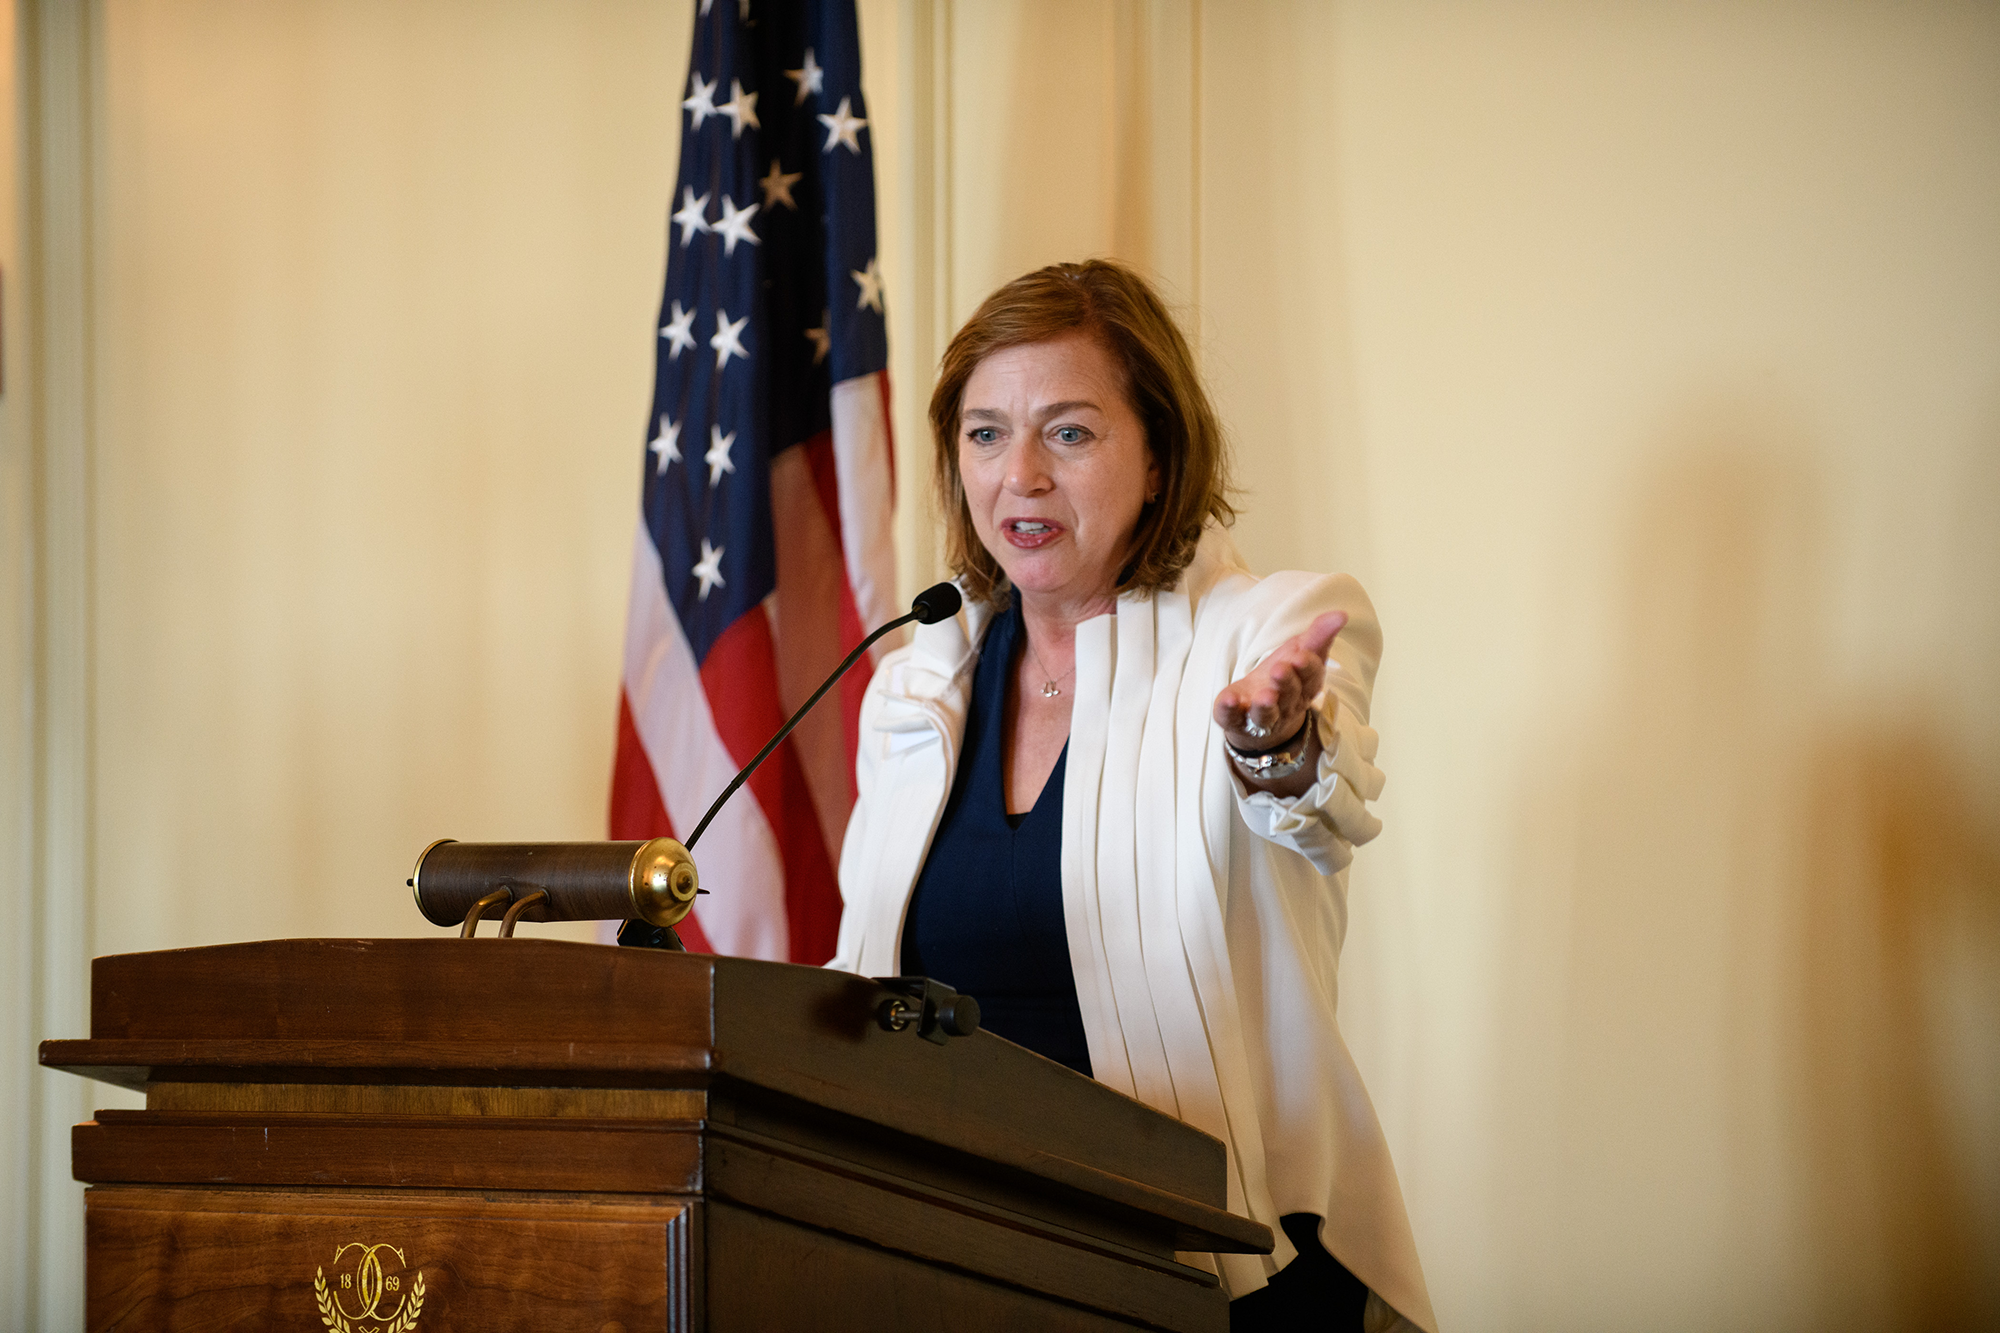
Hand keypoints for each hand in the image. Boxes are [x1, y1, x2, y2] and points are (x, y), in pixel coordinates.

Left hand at [1211, 611, 1346, 752]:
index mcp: (1305, 686)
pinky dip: (1229, 711)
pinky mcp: (1236, 721)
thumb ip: (1318, 635)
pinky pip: (1232, 718)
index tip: (1301, 656)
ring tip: (1263, 695)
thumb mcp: (1300, 652)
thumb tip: (1342, 614)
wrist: (1261, 719)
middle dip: (1285, 682)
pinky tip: (1228, 700)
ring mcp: (1261, 717)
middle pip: (1289, 695)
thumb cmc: (1284, 678)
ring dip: (1264, 705)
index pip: (1310, 677)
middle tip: (1279, 669)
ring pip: (1265, 714)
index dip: (1306, 668)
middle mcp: (1286, 705)